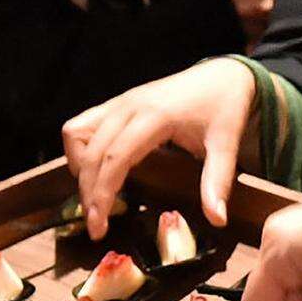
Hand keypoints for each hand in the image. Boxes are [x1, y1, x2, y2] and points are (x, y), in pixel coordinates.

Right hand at [62, 56, 260, 234]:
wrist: (223, 74)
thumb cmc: (224, 108)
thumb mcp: (226, 145)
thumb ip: (217, 181)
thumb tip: (217, 219)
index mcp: (154, 116)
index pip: (115, 158)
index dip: (102, 194)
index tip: (98, 226)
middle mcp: (128, 106)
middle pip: (91, 152)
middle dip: (88, 192)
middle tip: (96, 226)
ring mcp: (119, 102)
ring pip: (76, 133)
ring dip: (79, 167)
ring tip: (94, 197)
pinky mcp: (116, 103)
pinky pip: (82, 124)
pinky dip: (80, 150)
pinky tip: (97, 170)